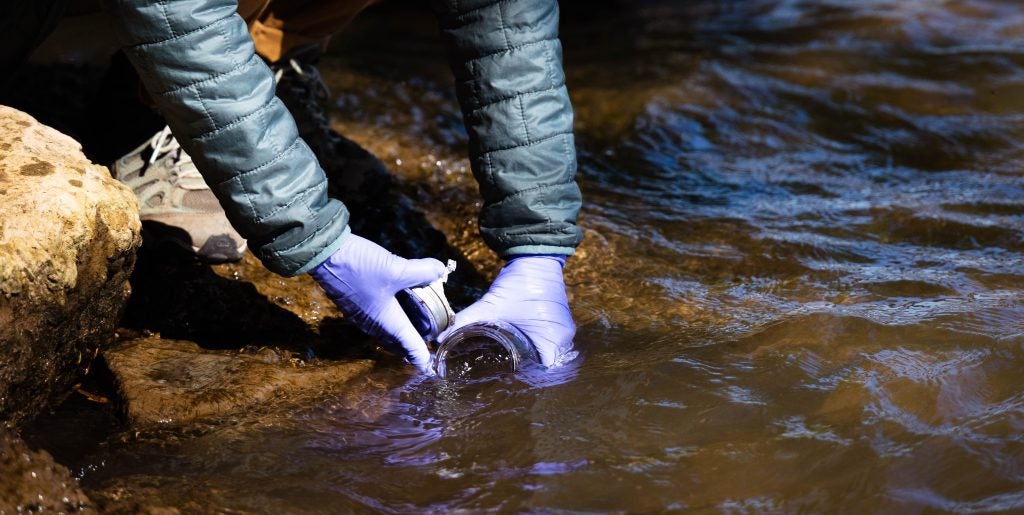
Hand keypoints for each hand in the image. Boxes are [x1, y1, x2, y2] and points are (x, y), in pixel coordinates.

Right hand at [309, 234, 446, 371]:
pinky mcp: (356, 304)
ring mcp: (362, 316)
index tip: (434, 366)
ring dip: (402, 332)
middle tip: (430, 341)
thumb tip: (440, 271)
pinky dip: (391, 319)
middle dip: (414, 346)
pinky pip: (377, 320)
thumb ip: (422, 272)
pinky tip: (398, 303)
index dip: (424, 359)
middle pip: (398, 344)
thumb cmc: (359, 267)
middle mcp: (374, 325)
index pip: (411, 349)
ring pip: (387, 332)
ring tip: (418, 324)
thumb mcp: (395, 268)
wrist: (323, 255)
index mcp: (387, 323)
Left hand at [439, 255, 576, 367]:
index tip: (509, 380)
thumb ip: (465, 321)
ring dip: (535, 361)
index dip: (527, 379)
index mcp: (553, 339)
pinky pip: (552, 344)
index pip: (544, 372)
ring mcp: (564, 331)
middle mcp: (563, 339)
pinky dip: (539, 349)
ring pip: (550, 356)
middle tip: (506, 376)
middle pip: (547, 367)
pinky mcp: (560, 323)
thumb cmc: (518, 283)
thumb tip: (440, 336)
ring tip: (514, 367)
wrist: (536, 257)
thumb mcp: (491, 306)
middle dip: (529, 373)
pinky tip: (523, 351)